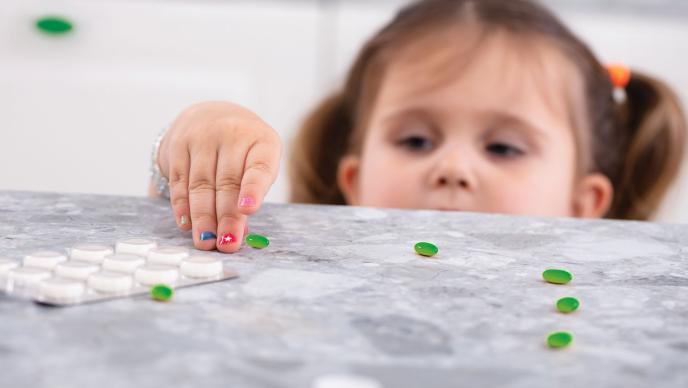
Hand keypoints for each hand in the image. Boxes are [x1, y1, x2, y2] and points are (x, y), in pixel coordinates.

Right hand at [156, 101, 281, 251]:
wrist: (212, 116)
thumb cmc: (243, 151)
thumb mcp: (257, 165)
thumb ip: (252, 194)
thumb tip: (240, 234)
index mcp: (263, 141)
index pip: (259, 167)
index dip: (254, 189)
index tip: (249, 210)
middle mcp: (233, 133)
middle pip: (228, 182)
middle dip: (226, 217)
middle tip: (226, 244)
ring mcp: (203, 136)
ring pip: (201, 184)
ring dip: (203, 217)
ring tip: (206, 241)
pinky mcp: (179, 144)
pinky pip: (180, 180)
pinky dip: (182, 206)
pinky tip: (187, 224)